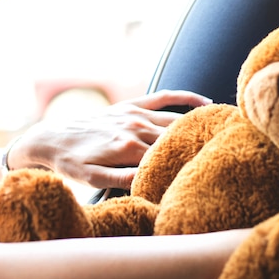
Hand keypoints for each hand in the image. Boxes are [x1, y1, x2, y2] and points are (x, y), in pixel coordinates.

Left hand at [6, 90, 211, 189]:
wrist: (49, 138)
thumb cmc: (71, 164)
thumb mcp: (92, 179)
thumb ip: (123, 179)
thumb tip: (152, 182)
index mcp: (129, 148)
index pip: (168, 156)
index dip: (191, 160)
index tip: (214, 165)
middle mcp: (136, 127)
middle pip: (177, 137)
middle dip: (201, 143)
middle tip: (229, 147)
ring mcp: (135, 113)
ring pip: (175, 119)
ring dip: (199, 124)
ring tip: (225, 129)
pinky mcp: (132, 105)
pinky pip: (164, 97)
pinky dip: (185, 97)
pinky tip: (204, 103)